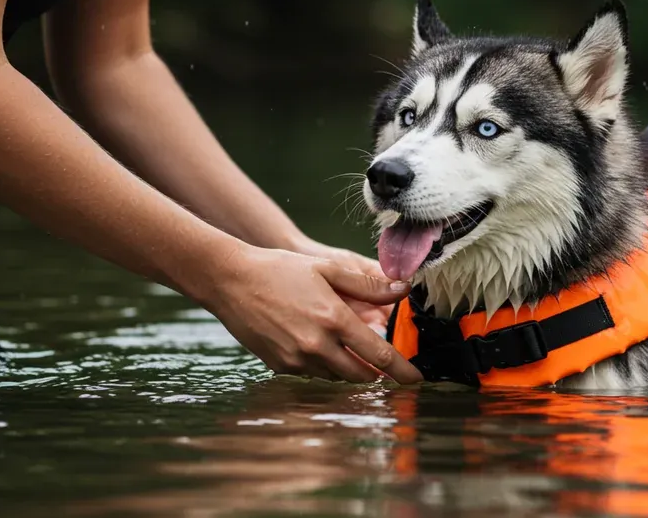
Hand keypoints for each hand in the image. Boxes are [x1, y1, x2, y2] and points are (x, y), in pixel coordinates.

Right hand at [198, 245, 421, 383]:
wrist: (231, 281)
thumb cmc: (282, 270)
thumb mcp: (329, 269)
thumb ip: (369, 285)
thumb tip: (404, 290)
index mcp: (334, 320)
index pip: (379, 355)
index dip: (402, 370)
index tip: (416, 379)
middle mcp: (317, 345)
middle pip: (361, 375)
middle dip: (377, 373)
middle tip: (386, 365)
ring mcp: (296, 360)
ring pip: (337, 376)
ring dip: (350, 369)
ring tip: (350, 350)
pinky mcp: (280, 366)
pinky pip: (313, 374)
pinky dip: (325, 366)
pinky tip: (320, 346)